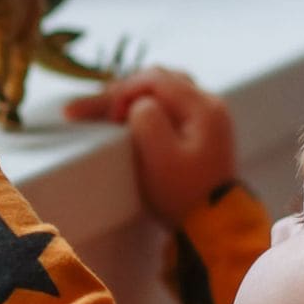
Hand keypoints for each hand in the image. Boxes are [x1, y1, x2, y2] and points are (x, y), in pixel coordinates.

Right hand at [63, 68, 237, 224]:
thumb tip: (138, 104)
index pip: (156, 78)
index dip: (126, 90)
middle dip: (123, 91)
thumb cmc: (184, 194)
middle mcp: (208, 104)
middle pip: (159, 81)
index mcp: (203, 107)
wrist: (212, 225)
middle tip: (90, 109)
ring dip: (132, 97)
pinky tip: (127, 117)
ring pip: (162, 92)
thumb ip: (147, 119)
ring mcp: (207, 117)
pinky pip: (169, 106)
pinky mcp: (200, 131)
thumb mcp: (160, 157)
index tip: (111, 118)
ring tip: (104, 110)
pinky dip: (144, 108)